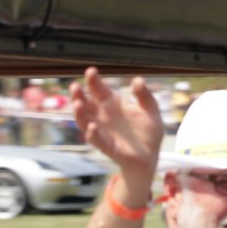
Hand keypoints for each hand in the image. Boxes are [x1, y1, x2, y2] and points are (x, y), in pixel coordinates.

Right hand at [70, 68, 163, 185]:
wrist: (151, 156)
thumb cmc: (148, 132)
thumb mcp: (151, 110)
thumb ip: (145, 96)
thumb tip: (138, 80)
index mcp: (112, 104)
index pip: (99, 90)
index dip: (93, 81)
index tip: (91, 71)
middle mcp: (103, 116)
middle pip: (85, 104)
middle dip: (78, 95)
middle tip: (75, 87)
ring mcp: (103, 131)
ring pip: (85, 121)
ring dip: (79, 113)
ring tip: (77, 104)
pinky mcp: (108, 147)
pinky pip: (97, 140)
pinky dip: (93, 134)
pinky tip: (93, 127)